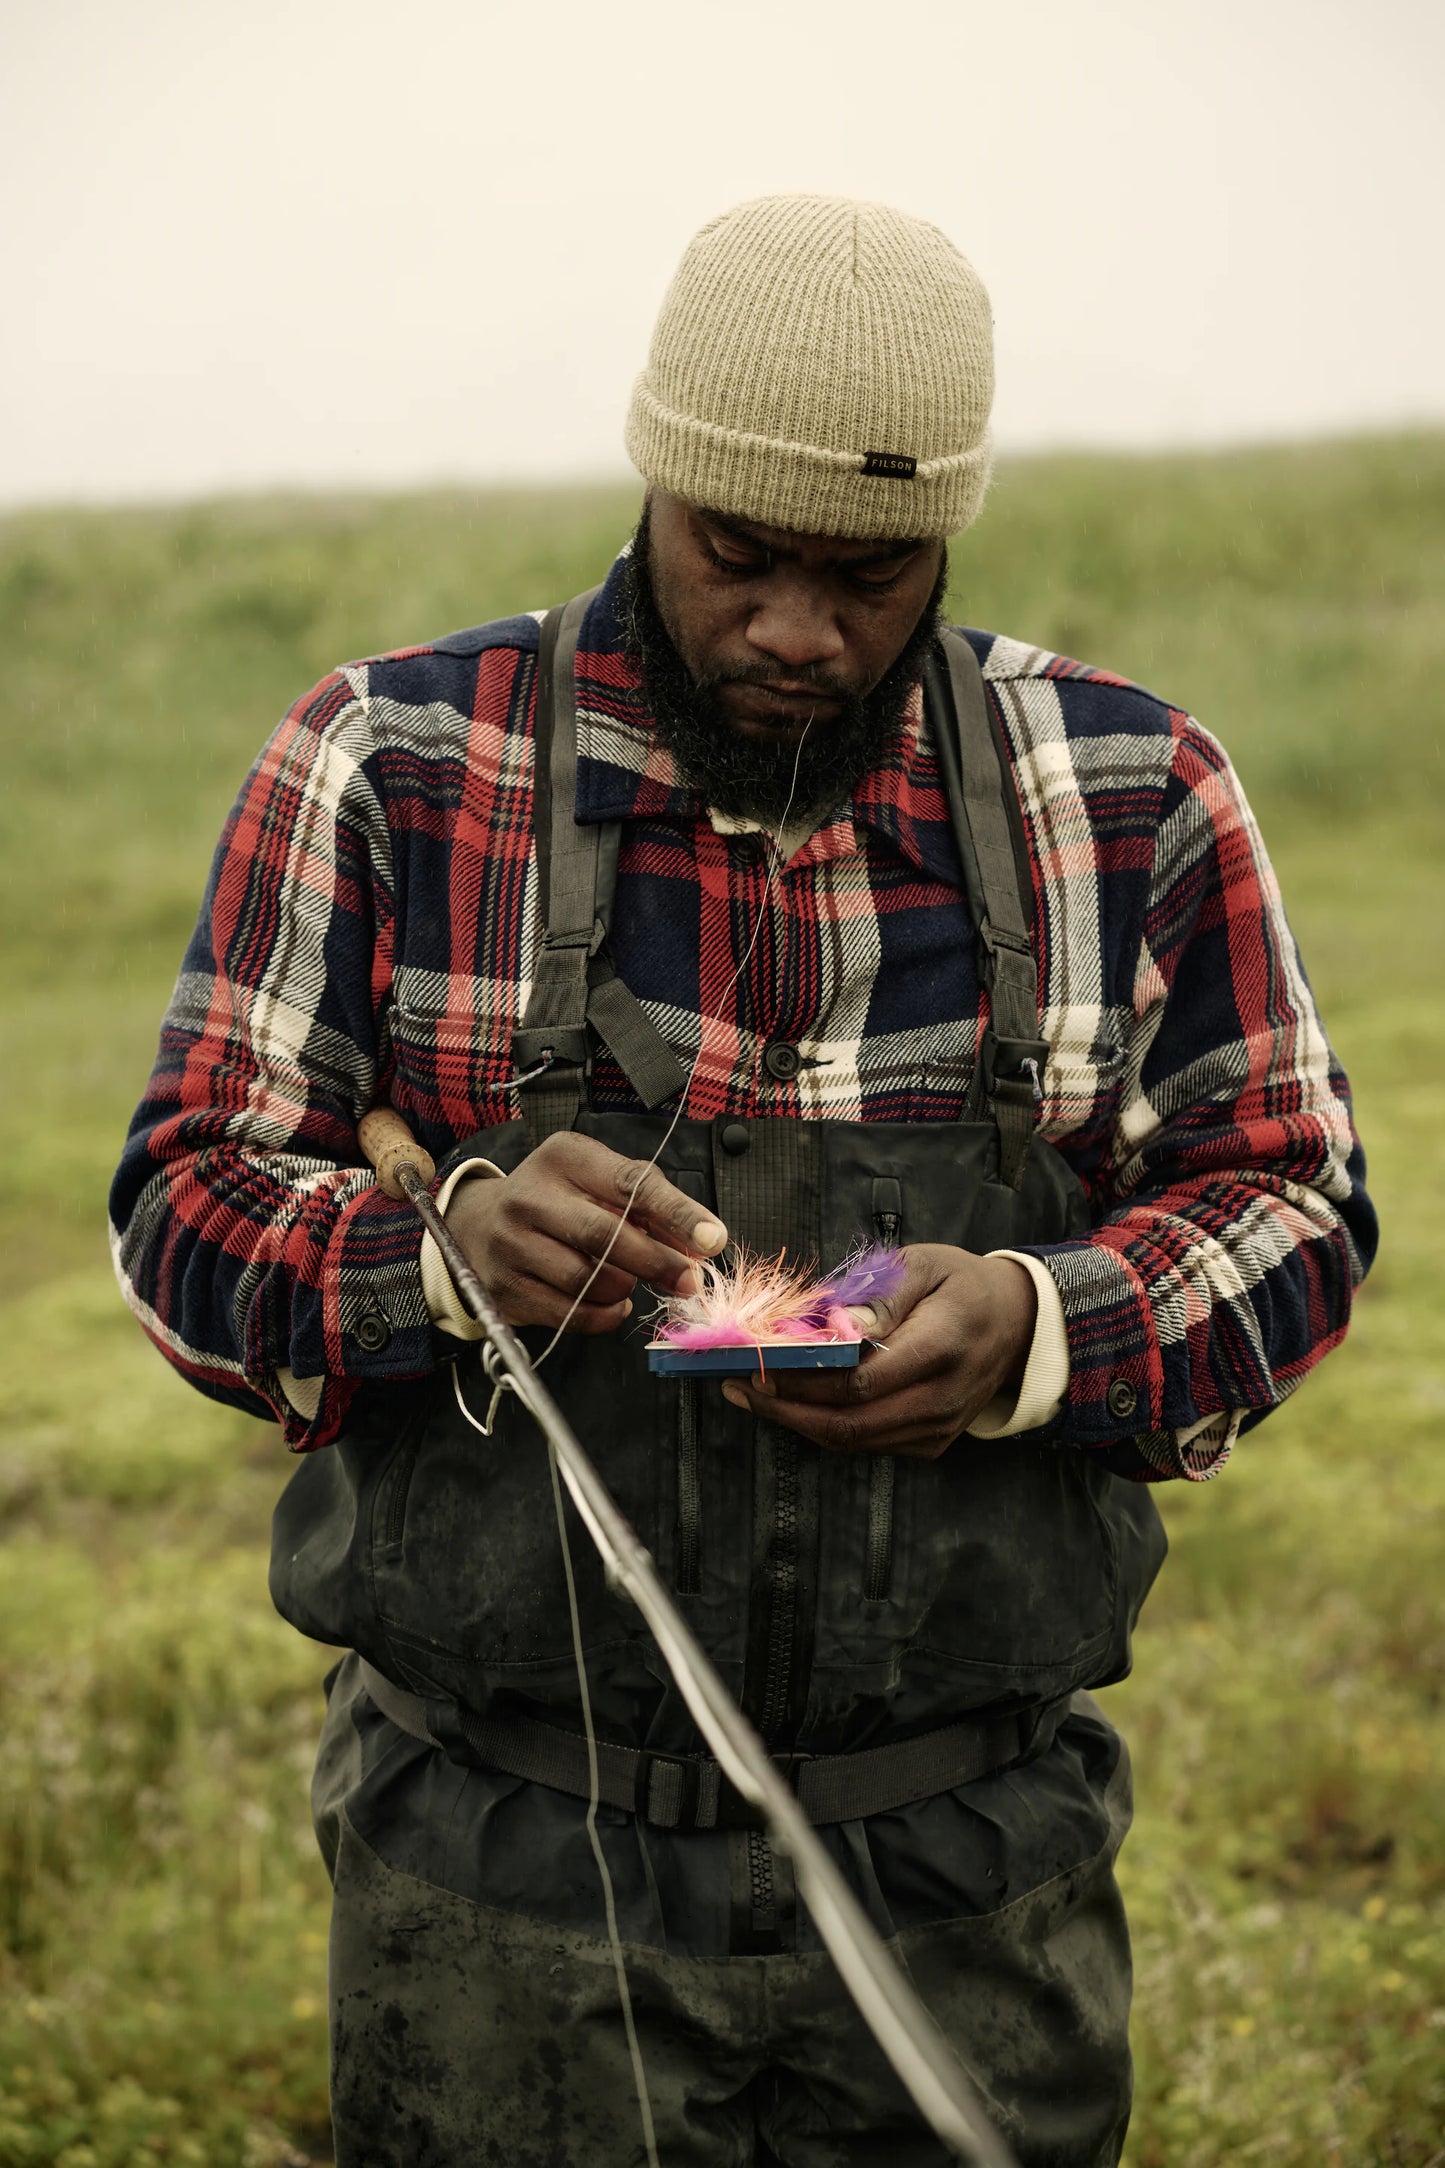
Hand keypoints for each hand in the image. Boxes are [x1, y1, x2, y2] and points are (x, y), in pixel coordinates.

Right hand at [444, 1133, 727, 1336]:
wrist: (476, 1223)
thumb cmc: (556, 1200)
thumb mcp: (597, 1182)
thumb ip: (650, 1206)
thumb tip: (702, 1244)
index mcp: (563, 1158)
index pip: (629, 1183)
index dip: (676, 1213)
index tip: (713, 1238)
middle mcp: (529, 1196)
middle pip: (604, 1236)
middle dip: (656, 1262)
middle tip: (689, 1280)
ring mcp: (511, 1244)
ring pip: (586, 1280)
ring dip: (624, 1289)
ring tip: (631, 1283)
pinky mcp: (504, 1287)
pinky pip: (569, 1314)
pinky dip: (603, 1316)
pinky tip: (613, 1305)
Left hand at [720, 1245, 1037, 1458]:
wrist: (1017, 1322)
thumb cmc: (960, 1284)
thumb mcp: (923, 1265)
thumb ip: (877, 1295)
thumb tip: (833, 1324)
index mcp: (942, 1346)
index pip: (862, 1380)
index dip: (804, 1378)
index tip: (757, 1362)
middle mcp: (942, 1398)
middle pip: (850, 1421)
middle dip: (785, 1407)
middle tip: (736, 1385)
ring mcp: (938, 1427)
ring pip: (853, 1439)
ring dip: (796, 1421)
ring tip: (749, 1394)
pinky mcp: (931, 1443)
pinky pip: (866, 1443)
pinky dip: (823, 1427)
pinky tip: (790, 1405)